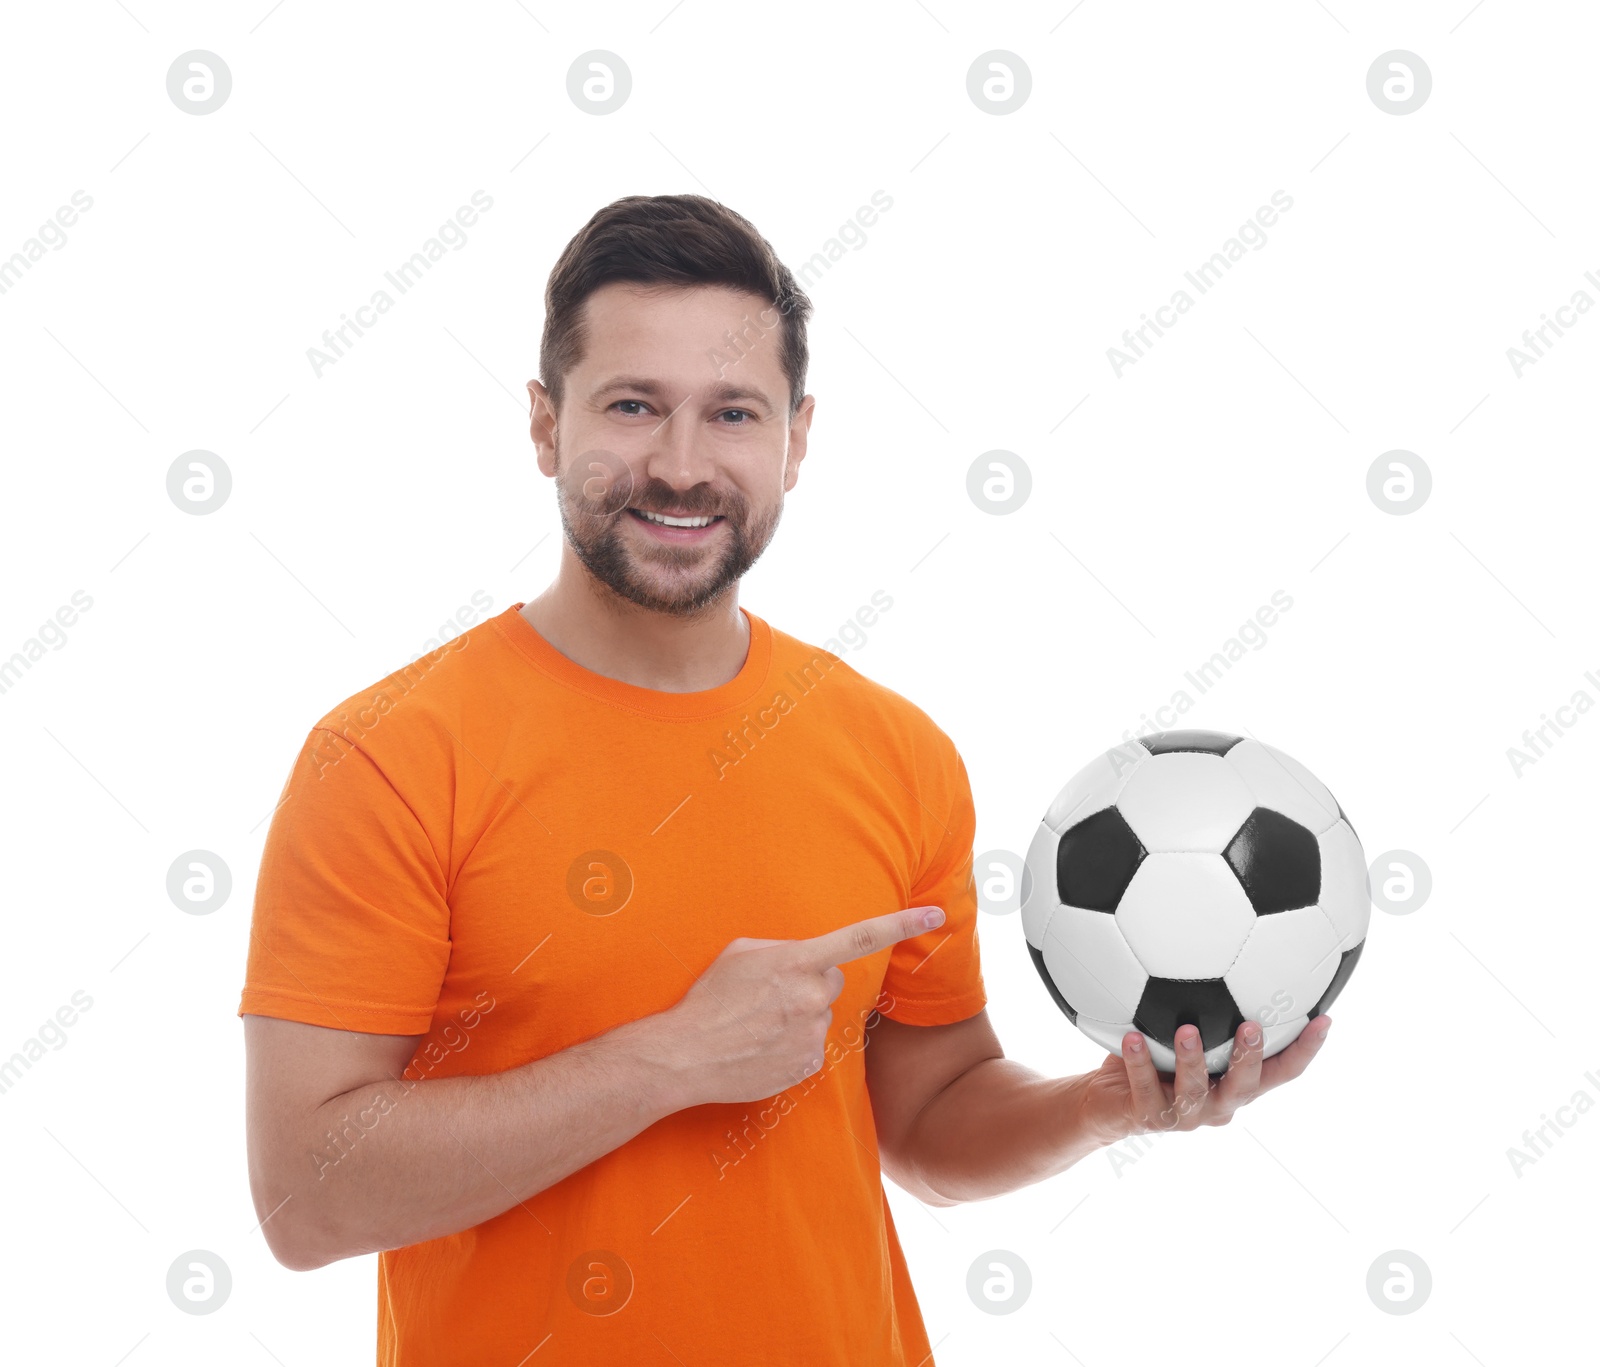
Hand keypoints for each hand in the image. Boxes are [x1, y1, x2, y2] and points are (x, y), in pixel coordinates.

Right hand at [660, 905, 945, 1106]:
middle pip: (831, 981)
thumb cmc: (708, 998)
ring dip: (798, 1016)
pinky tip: (761, 1047)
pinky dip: (790, 1046)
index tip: (936, 915)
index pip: (860, 937)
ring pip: (819, 1016)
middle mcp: (812, 997)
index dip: (901, 925)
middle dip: (809, 984)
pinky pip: (810, 1047)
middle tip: (770, 996)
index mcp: (797, 961)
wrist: (687, 1054)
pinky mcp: (807, 1066)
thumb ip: (782, 950)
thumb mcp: (741, 954)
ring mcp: (812, 1035)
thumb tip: (803, 960)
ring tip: (757, 1025)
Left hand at [1078, 1015, 1332, 1143]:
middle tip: (1252, 1026)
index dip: (1306, 1050)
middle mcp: (1219, 1103)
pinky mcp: (1149, 1118)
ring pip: (1194, 1091)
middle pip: (1245, 1086)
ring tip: (1186, 1030)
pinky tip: (1132, 1037)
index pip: (1281, 1072)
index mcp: (1237, 1084)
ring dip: (1192, 1059)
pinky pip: (1145, 1088)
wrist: (1109, 1102)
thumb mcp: (1187, 1030)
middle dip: (1250, 1057)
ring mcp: (1185, 1115)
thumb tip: (1227, 948)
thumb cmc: (1155, 1060)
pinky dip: (1138, 1062)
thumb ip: (1210, 1006)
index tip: (1324, 1018)